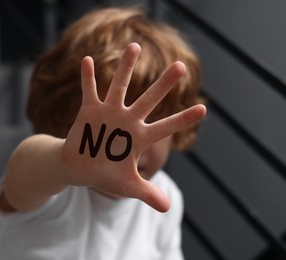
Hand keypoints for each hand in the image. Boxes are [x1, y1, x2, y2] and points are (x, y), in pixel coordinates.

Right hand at [61, 43, 205, 211]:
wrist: (81, 168)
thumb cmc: (106, 174)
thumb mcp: (127, 186)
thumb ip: (147, 194)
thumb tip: (167, 208)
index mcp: (140, 137)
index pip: (166, 127)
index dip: (183, 119)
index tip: (203, 108)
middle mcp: (128, 120)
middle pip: (149, 99)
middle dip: (164, 84)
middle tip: (180, 66)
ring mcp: (109, 113)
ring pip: (120, 86)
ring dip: (126, 67)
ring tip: (134, 46)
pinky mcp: (90, 111)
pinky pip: (89, 91)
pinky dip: (88, 77)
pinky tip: (88, 60)